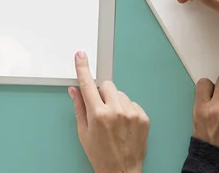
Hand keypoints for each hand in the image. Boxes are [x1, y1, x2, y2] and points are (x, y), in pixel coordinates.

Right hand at [68, 52, 148, 172]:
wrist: (121, 172)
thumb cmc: (100, 155)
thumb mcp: (83, 133)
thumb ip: (79, 107)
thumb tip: (75, 90)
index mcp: (98, 115)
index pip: (88, 85)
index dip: (83, 69)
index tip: (81, 57)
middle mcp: (116, 111)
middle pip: (107, 85)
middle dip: (101, 93)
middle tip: (100, 108)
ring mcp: (132, 113)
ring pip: (120, 94)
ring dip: (115, 101)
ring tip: (113, 120)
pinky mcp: (143, 117)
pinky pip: (132, 103)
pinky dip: (126, 109)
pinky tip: (124, 124)